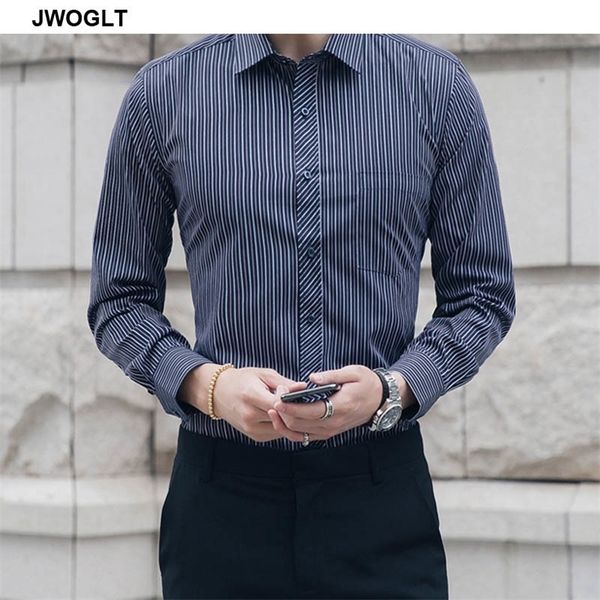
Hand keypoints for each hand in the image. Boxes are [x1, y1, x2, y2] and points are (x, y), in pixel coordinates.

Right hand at [181, 365, 307, 442]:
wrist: (219, 394)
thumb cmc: (243, 380)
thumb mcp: (262, 374)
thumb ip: (283, 382)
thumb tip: (303, 387)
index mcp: (251, 396)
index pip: (279, 404)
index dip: (293, 400)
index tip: (302, 394)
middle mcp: (249, 416)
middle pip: (283, 418)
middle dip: (296, 411)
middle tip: (306, 402)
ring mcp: (251, 429)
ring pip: (282, 428)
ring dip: (292, 420)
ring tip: (298, 408)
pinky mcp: (255, 437)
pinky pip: (277, 433)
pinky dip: (284, 425)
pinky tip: (288, 416)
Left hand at [268, 365, 382, 442]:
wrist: (381, 400)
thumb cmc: (367, 383)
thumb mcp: (353, 372)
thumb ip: (332, 375)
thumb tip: (313, 377)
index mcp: (341, 407)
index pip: (310, 412)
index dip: (291, 407)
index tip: (278, 397)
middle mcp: (334, 423)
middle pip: (300, 425)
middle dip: (283, 412)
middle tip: (275, 395)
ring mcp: (331, 431)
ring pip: (300, 434)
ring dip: (284, 423)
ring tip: (273, 409)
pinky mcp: (328, 433)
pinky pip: (305, 437)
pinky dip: (292, 430)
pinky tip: (283, 419)